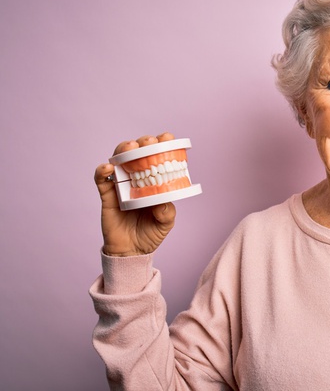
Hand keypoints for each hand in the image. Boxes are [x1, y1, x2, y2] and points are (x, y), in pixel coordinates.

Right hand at [94, 132, 176, 256]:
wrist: (131, 251)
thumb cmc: (150, 234)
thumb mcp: (165, 224)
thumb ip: (166, 213)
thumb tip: (161, 202)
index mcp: (154, 181)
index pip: (158, 157)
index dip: (161, 145)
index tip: (167, 138)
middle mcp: (137, 179)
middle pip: (137, 153)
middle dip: (143, 143)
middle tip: (148, 142)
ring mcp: (121, 185)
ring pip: (119, 159)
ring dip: (123, 149)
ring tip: (130, 147)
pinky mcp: (107, 194)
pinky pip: (101, 179)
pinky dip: (102, 170)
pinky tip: (108, 167)